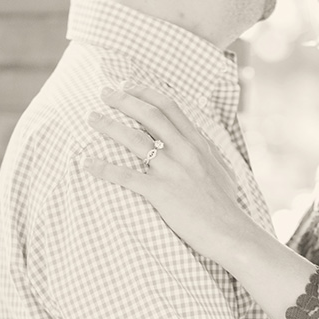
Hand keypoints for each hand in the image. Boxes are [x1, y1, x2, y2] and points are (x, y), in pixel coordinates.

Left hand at [84, 83, 249, 263]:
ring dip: (109, 125)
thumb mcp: (221, 169)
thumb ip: (207, 152)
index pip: (170, 107)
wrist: (231, 232)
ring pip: (135, 140)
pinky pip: (126, 176)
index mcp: (198, 144)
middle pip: (150, 116)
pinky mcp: (162, 193)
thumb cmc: (225, 206)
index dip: (146, 93)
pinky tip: (87, 162)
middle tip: (104, 92)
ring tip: (91, 117)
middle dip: (124, 100)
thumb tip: (199, 139)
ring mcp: (173, 171)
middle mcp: (185, 151)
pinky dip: (104, 168)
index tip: (128, 85)